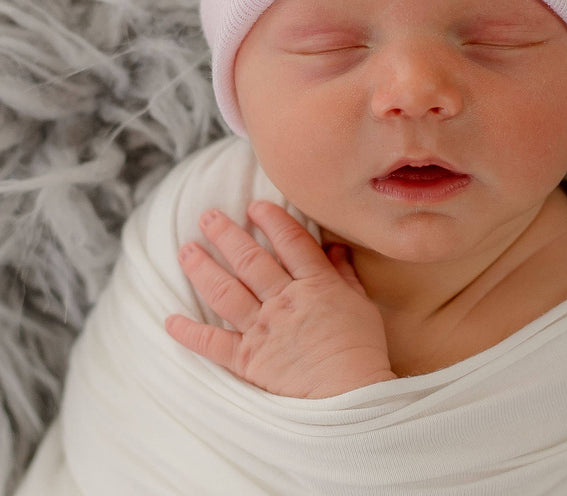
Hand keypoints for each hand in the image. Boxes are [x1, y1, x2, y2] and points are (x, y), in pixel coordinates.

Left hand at [165, 201, 395, 397]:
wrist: (350, 395)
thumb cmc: (361, 349)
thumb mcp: (361, 304)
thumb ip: (344, 275)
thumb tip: (335, 248)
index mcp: (314, 284)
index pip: (290, 242)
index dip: (272, 220)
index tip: (255, 206)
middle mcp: (283, 300)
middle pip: (249, 260)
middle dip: (226, 234)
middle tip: (207, 217)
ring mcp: (262, 329)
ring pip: (225, 292)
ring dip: (203, 269)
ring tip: (186, 251)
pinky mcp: (247, 359)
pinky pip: (212, 344)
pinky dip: (189, 333)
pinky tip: (170, 321)